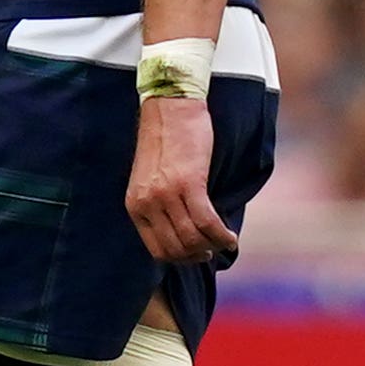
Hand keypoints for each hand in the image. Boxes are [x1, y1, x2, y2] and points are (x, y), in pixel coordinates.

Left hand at [126, 91, 238, 265]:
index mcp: (135, 205)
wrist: (170, 106)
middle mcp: (148, 203)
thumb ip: (157, 205)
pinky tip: (229, 236)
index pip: (157, 249)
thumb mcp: (150, 178)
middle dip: (197, 255)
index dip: (179, 258)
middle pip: (176, 248)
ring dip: (212, 246)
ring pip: (193, 238)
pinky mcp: (189, 183)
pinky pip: (207, 221)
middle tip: (211, 251)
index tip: (195, 254)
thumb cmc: (165, 140)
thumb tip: (179, 232)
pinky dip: (221, 234)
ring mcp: (166, 195)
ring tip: (224, 241)